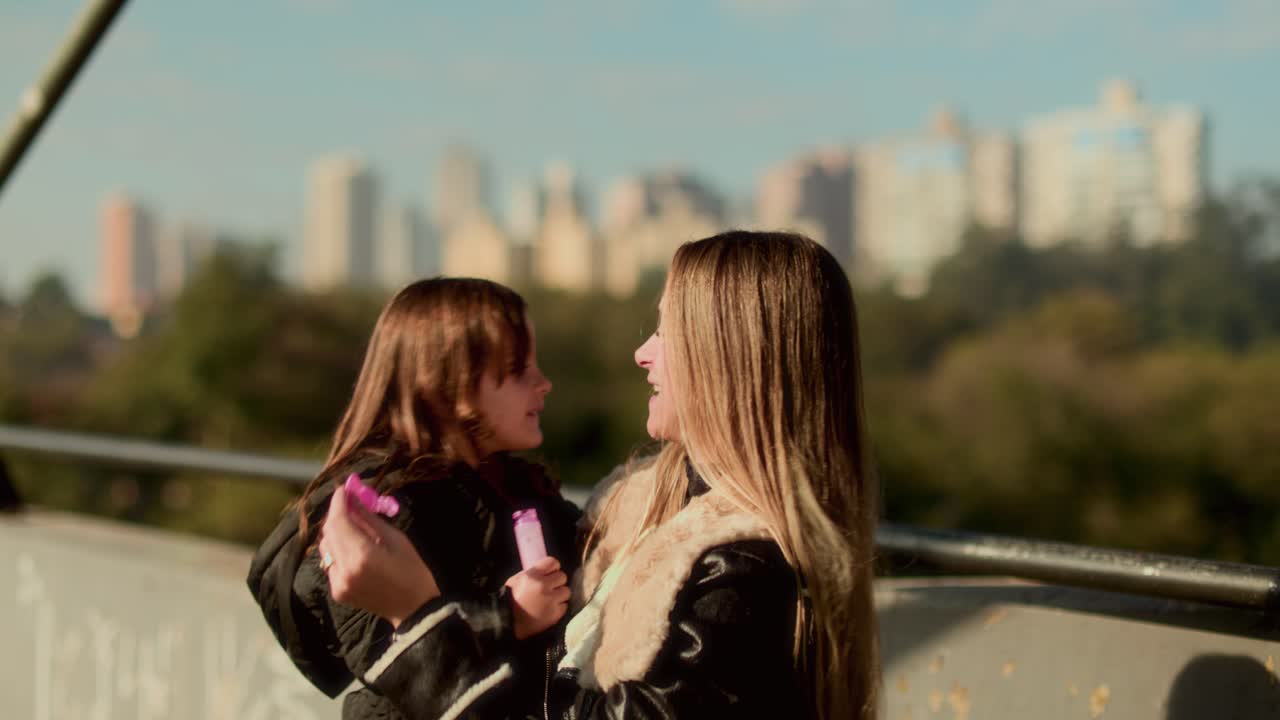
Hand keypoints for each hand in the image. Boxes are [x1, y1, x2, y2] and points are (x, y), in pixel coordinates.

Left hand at [319, 485, 440, 627]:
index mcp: (362, 555)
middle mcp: (344, 569)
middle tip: (349, 504)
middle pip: (328, 532)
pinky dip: (338, 550)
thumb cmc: (412, 570)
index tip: (343, 489)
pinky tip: (354, 548)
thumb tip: (354, 499)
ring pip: (326, 547)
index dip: (338, 502)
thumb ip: (370, 519)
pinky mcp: (337, 591)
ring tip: (353, 526)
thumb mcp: (395, 539)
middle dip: (337, 515)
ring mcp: (338, 583)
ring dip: (336, 532)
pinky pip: (331, 562)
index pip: (339, 521)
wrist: (414, 609)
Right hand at [506, 556, 569, 639]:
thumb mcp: (517, 579)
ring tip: (550, 599)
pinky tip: (549, 609)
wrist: (508, 621)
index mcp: (533, 575)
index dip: (552, 567)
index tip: (550, 573)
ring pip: (566, 591)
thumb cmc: (511, 599)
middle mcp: (544, 586)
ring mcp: (551, 600)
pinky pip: (564, 606)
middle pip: (562, 576)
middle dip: (556, 581)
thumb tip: (546, 569)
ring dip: (559, 595)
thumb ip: (532, 572)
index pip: (553, 562)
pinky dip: (559, 607)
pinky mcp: (555, 614)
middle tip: (550, 587)